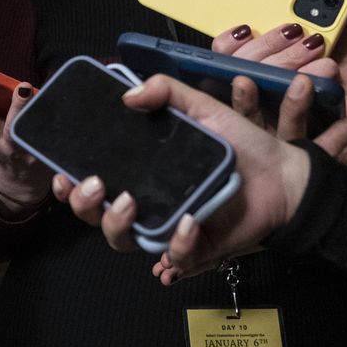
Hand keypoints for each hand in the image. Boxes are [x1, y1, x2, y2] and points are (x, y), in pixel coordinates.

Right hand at [0, 81, 47, 216]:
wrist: (22, 180)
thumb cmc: (2, 145)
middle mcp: (10, 144)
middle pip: (13, 126)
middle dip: (17, 107)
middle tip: (23, 88)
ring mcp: (31, 150)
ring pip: (37, 132)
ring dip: (42, 114)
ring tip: (47, 96)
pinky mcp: (50, 153)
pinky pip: (56, 136)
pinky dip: (60, 121)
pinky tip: (65, 103)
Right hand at [52, 74, 346, 281]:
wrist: (285, 173)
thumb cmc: (241, 143)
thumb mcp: (201, 107)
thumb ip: (166, 91)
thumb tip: (127, 94)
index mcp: (139, 172)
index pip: (90, 182)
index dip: (68, 182)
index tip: (61, 170)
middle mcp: (146, 201)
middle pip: (94, 216)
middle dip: (82, 204)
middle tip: (94, 184)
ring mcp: (167, 226)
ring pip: (121, 241)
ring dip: (115, 225)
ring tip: (128, 203)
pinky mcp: (195, 247)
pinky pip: (175, 254)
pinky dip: (179, 243)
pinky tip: (190, 221)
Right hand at [212, 0, 346, 107]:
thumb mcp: (343, 0)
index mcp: (269, 42)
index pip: (226, 49)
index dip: (227, 40)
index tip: (246, 26)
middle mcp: (270, 69)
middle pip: (238, 67)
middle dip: (266, 45)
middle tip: (297, 30)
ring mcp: (287, 94)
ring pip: (263, 85)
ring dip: (287, 61)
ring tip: (320, 46)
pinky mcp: (308, 113)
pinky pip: (294, 103)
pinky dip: (309, 80)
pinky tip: (328, 68)